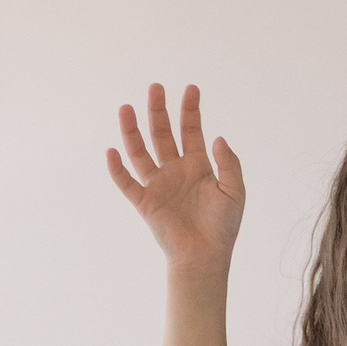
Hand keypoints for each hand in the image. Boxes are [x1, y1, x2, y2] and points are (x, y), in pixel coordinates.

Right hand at [107, 82, 244, 273]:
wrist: (205, 257)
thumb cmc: (222, 228)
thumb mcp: (234, 192)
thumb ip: (229, 164)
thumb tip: (218, 138)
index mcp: (197, 166)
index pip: (191, 131)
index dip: (190, 110)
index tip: (191, 89)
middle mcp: (175, 171)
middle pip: (163, 134)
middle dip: (159, 111)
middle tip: (156, 88)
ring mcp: (158, 185)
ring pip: (141, 152)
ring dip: (133, 131)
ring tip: (126, 108)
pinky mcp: (145, 202)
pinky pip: (127, 183)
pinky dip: (117, 169)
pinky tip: (112, 152)